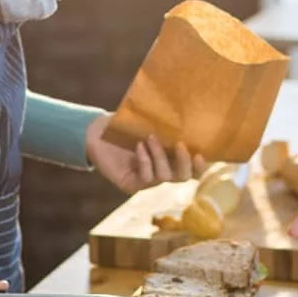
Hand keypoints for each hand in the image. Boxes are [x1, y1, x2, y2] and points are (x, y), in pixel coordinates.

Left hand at [85, 113, 206, 194]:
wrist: (96, 133)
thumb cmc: (126, 125)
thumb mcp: (149, 123)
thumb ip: (166, 124)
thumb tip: (187, 112)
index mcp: (170, 159)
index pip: (192, 169)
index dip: (200, 166)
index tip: (201, 152)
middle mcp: (161, 172)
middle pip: (184, 177)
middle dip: (185, 162)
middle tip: (180, 145)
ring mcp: (147, 181)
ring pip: (165, 176)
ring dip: (160, 156)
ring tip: (150, 138)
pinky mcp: (131, 185)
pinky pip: (146, 178)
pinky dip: (145, 161)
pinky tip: (138, 146)